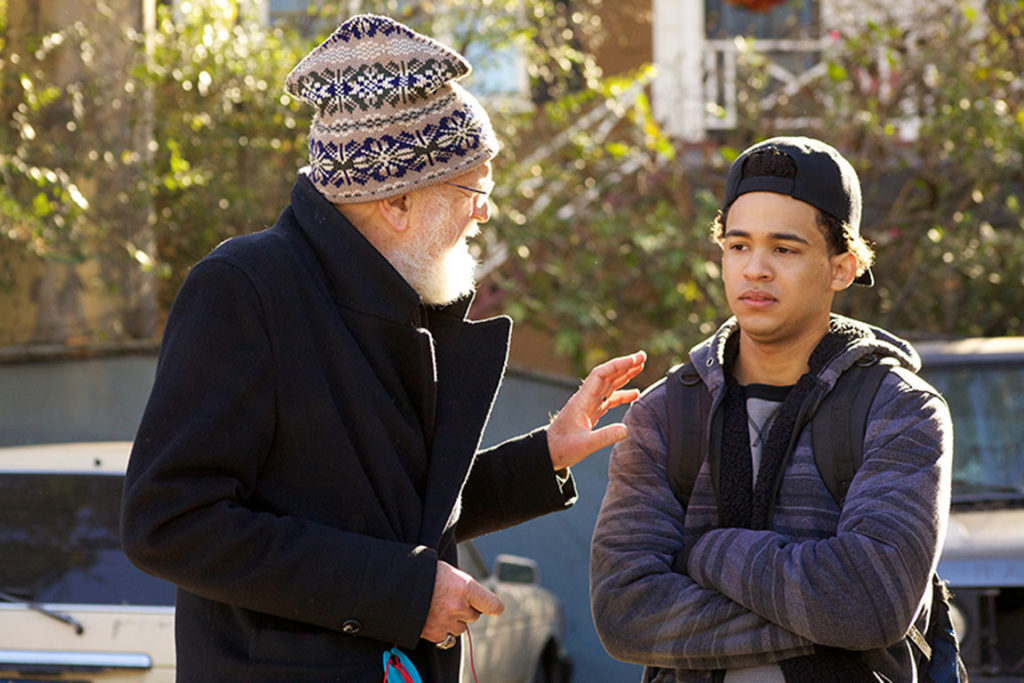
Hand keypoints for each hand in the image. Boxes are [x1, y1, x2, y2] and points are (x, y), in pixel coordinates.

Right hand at [420, 560, 503, 644]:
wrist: (397, 584)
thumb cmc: (424, 574)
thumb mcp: (449, 572)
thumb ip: (465, 586)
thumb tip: (477, 597)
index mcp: (466, 587)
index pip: (493, 606)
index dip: (492, 607)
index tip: (490, 607)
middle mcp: (459, 606)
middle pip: (474, 616)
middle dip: (466, 610)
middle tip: (450, 600)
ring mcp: (447, 621)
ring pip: (461, 628)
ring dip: (454, 621)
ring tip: (439, 608)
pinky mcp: (435, 633)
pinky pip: (447, 638)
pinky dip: (442, 631)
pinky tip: (433, 618)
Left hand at [547, 350, 645, 470]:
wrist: (548, 452)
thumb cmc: (562, 447)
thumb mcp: (585, 445)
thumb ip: (605, 437)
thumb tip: (626, 429)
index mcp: (582, 400)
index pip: (601, 374)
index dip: (618, 365)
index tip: (635, 360)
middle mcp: (586, 398)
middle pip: (607, 375)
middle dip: (624, 365)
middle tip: (642, 357)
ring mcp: (589, 404)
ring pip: (608, 385)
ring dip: (624, 375)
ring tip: (640, 367)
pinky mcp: (591, 412)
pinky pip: (608, 399)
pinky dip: (621, 394)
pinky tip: (634, 394)